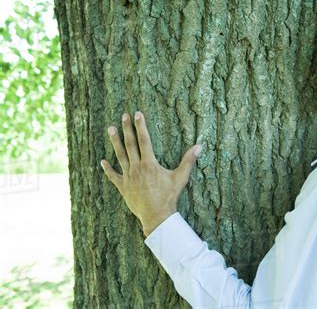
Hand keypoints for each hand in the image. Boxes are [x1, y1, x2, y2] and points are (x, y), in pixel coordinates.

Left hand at [100, 111, 201, 236]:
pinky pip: (113, 176)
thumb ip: (188, 161)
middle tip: (124, 115)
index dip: (141, 126)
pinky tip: (103, 161)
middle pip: (130, 144)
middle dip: (127, 129)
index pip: (144, 140)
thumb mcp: (180, 178)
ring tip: (111, 129)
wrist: (156, 216)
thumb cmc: (169, 197)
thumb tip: (199, 146)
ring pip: (120, 156)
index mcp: (150, 164)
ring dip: (115, 142)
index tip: (138, 114)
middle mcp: (137, 168)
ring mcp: (128, 177)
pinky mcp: (123, 187)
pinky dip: (108, 169)